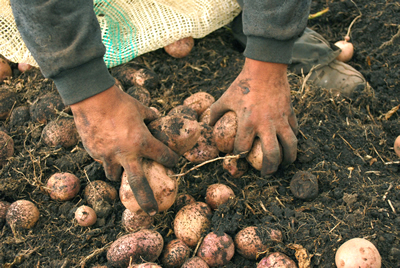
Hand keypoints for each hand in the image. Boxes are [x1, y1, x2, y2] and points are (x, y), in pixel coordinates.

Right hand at [70, 85, 178, 214]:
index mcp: (142, 142)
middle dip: (146, 200)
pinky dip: (105, 157)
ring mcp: (108, 156)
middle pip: (138, 184)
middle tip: (153, 212)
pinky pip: (101, 160)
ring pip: (114, 175)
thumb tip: (156, 118)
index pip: (163, 156)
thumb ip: (150, 117)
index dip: (171, 160)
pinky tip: (105, 147)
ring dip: (119, 175)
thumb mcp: (140, 109)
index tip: (174, 162)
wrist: (92, 98)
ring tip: (121, 171)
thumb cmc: (120, 101)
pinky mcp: (94, 153)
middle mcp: (126, 154)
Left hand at [209, 58, 297, 174]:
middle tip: (266, 174)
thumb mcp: (225, 97)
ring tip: (284, 164)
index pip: (243, 148)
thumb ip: (215, 112)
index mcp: (247, 122)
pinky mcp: (290, 113)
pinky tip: (289, 145)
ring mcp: (280, 119)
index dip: (239, 156)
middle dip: (269, 168)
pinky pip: (295, 131)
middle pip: (271, 154)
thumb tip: (208, 124)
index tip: (238, 158)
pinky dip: (293, 141)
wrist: (265, 68)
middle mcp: (265, 124)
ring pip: (289, 145)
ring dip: (288, 159)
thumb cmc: (243, 84)